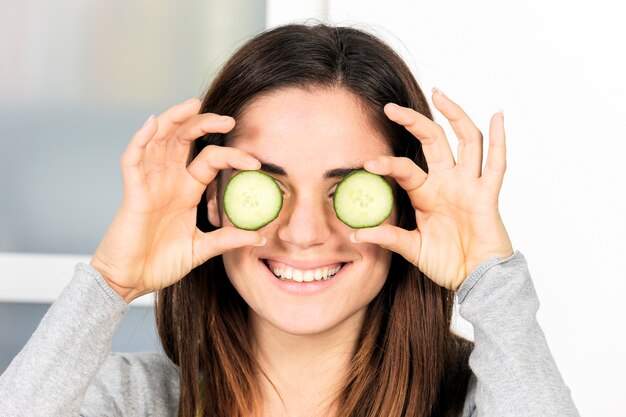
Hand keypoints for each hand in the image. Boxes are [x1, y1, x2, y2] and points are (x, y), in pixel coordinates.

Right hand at [90, 99, 264, 302]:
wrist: (129, 281)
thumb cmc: (160, 263)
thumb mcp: (201, 249)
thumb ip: (227, 239)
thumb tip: (260, 237)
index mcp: (186, 190)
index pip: (210, 160)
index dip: (232, 156)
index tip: (256, 163)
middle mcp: (168, 180)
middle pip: (185, 140)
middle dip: (205, 124)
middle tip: (229, 119)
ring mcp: (149, 183)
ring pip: (160, 140)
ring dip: (175, 119)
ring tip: (194, 104)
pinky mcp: (132, 191)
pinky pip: (133, 159)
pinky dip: (141, 139)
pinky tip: (153, 122)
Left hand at [352, 89, 512, 289]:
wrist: (475, 280)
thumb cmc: (446, 263)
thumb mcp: (412, 249)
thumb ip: (388, 238)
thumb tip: (355, 234)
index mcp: (426, 193)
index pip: (405, 168)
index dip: (387, 163)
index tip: (367, 162)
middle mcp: (447, 183)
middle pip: (432, 141)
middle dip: (414, 121)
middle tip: (391, 108)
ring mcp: (469, 185)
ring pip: (465, 141)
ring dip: (454, 116)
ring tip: (438, 94)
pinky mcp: (488, 194)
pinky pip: (496, 164)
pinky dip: (499, 139)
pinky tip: (497, 115)